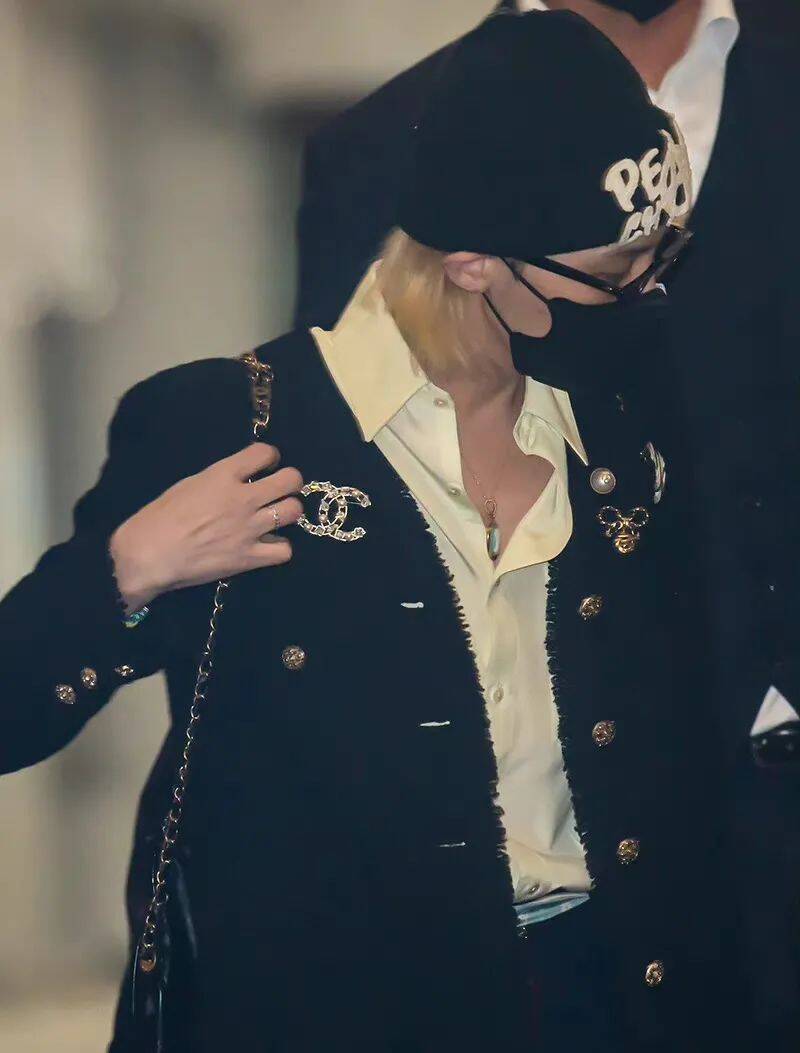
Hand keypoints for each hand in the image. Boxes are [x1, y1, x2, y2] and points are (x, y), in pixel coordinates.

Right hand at [110, 443, 302, 610]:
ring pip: (294, 512)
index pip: (265, 453)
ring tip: (277, 517)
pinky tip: (269, 546)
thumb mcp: (189, 484)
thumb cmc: (159, 517)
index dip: (270, 457)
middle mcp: (243, 498)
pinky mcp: (249, 557)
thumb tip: (238, 480)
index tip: (266, 465)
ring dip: (288, 512)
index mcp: (223, 475)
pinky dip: (280, 548)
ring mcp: (249, 528)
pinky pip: (284, 551)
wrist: (149, 554)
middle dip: (290, 481)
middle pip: (291, 480)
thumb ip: (219, 480)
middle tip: (281, 489)